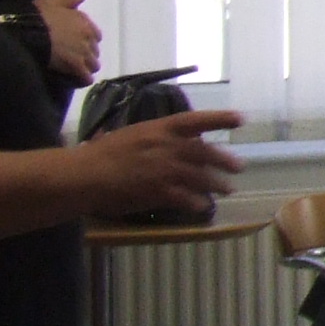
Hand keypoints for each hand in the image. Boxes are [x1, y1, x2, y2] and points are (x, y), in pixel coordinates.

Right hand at [37, 0, 100, 84]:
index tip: (78, 45)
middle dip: (87, 56)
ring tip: (75, 71)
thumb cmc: (36, 15)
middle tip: (75, 60)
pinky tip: (77, 81)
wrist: (26, 30)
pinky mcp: (74, 65)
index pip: (96, 35)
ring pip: (93, 65)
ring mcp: (82, 51)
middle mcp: (87, 36)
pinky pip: (85, 77)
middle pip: (95, 51)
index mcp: (84, 21)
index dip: (88, 42)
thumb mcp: (54, 2)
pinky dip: (82, 80)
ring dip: (86, 68)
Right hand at [76, 110, 241, 219]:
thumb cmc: (99, 154)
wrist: (84, 174)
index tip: (240, 119)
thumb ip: (149, 137)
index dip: (220, 119)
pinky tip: (203, 207)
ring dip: (217, 184)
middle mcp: (166, 146)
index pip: (196, 120)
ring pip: (201, 176)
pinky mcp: (159, 191)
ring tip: (228, 189)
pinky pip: (187, 198)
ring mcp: (165, 169)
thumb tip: (157, 138)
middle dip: (224, 160)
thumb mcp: (128, 136)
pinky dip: (197, 202)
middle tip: (239, 167)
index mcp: (158, 129)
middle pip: (204, 152)